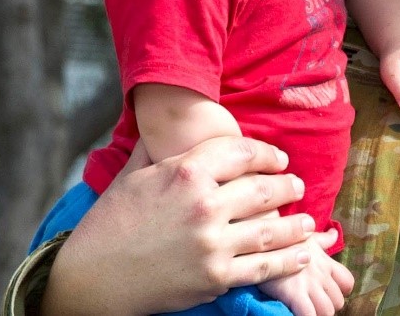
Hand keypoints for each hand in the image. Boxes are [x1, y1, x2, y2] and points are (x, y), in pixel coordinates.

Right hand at [42, 136, 313, 315]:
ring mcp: (212, 243)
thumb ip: (158, 148)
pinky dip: (289, 260)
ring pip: (272, 229)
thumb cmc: (110, 224)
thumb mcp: (132, 176)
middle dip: (287, 186)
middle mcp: (204, 205)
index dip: (268, 154)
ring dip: (296, 225)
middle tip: (298, 186)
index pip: (243, 152)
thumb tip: (166, 120)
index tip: (279, 159)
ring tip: (308, 222)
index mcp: (185, 173)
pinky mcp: (216, 277)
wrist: (90, 280)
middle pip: (264, 189)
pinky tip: (303, 253)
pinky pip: (264, 266)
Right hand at [257, 235, 352, 315]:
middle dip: (328, 306)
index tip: (328, 294)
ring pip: (327, 311)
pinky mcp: (295, 294)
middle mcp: (321, 274)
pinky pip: (310, 314)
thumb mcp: (305, 237)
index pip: (348, 282)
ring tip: (306, 311)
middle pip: (338, 301)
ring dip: (318, 314)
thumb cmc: (282, 241)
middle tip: (313, 305)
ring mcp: (309, 284)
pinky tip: (296, 314)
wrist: (260, 242)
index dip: (341, 291)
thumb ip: (322, 239)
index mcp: (325, 262)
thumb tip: (334, 234)